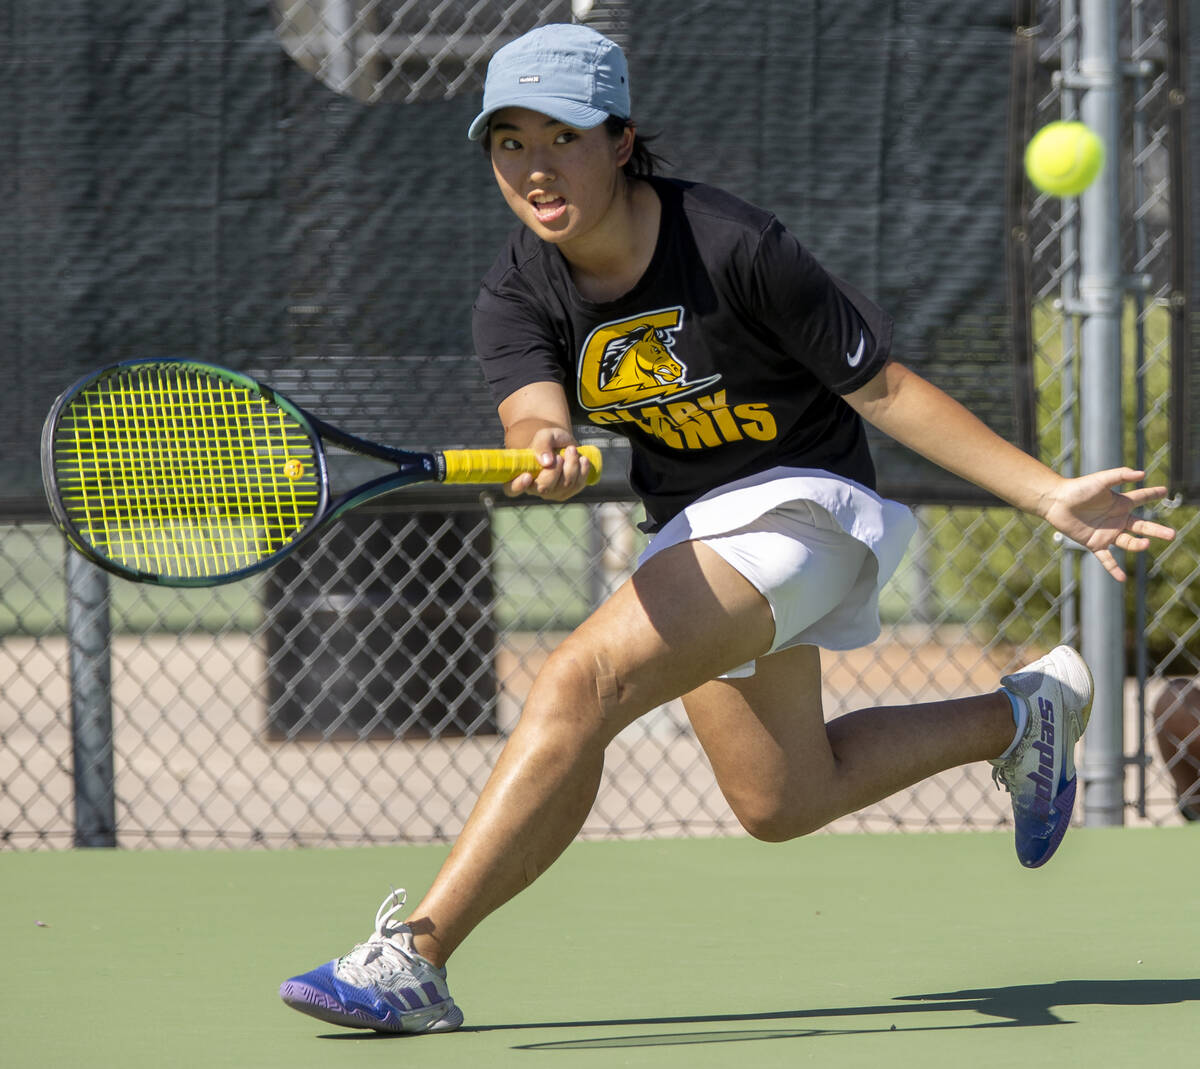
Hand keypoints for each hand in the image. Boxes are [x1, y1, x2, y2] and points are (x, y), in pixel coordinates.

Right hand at [504, 427, 593, 502]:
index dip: (517, 486)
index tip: (527, 475)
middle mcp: (534, 488)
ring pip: (565, 485)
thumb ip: (542, 445)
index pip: (511, 489)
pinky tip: (582, 459)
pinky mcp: (568, 492)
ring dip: (572, 465)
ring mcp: (552, 493)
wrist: (562, 443)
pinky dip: (583, 470)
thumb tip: (546, 462)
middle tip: (559, 455)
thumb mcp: (543, 436)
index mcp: (519, 475)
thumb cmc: (547, 441)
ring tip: (571, 450)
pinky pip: (578, 485)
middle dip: (555, 469)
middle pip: (544, 488)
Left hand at [1041, 467, 1175, 581]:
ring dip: (1138, 545)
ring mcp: (1107, 532)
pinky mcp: (1095, 543)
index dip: (1152, 494)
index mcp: (1120, 503)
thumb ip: (1121, 475)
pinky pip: (1107, 559)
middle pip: (1142, 526)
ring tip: (1146, 544)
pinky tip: (1122, 578)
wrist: (1056, 502)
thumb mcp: (1101, 480)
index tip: (1165, 491)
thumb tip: (1143, 474)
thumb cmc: (1078, 488)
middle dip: (1157, 530)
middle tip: (1171, 535)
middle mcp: (1117, 519)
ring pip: (1128, 542)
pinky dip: (1114, 568)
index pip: (1141, 498)